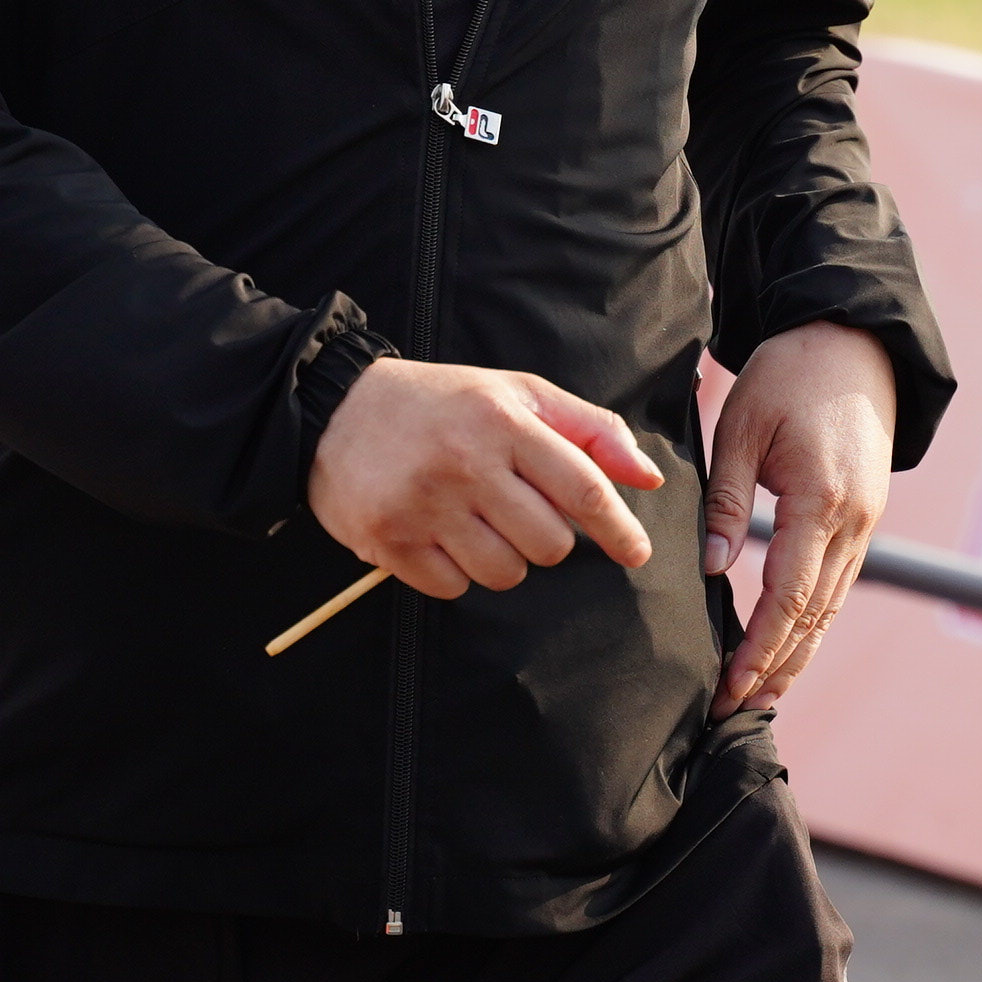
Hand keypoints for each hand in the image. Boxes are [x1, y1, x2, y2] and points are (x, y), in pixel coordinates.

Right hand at [309, 359, 663, 598]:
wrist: (332, 409)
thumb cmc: (441, 402)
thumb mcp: (516, 394)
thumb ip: (588, 430)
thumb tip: (649, 477)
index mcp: (503, 421)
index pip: (584, 489)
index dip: (620, 529)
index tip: (637, 553)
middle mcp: (465, 463)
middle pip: (550, 544)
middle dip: (547, 538)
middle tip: (518, 512)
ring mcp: (424, 506)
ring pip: (505, 573)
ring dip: (503, 558)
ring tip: (475, 521)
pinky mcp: (388, 540)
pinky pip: (453, 587)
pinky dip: (455, 572)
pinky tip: (438, 535)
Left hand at [704, 321, 896, 716]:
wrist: (853, 344)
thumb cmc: (788, 376)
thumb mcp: (740, 428)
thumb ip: (724, 502)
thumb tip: (708, 570)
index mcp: (820, 498)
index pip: (789, 594)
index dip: (759, 647)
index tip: (729, 686)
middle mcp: (852, 522)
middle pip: (814, 617)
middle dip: (774, 669)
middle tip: (730, 711)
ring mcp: (865, 524)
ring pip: (830, 609)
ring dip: (795, 656)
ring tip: (757, 698)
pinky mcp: (864, 521)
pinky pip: (837, 586)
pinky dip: (811, 626)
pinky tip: (788, 650)